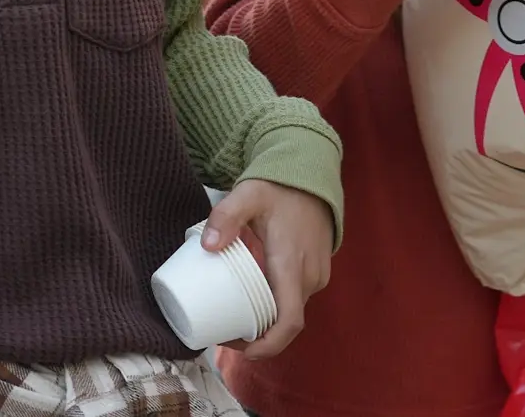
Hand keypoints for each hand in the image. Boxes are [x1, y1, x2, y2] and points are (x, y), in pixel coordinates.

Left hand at [204, 178, 332, 357]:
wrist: (310, 173)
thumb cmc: (278, 186)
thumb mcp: (247, 196)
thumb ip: (226, 217)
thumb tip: (208, 246)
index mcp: (292, 265)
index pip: (289, 321)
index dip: (269, 345)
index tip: (244, 351)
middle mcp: (309, 276)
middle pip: (286, 321)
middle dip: (259, 337)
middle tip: (224, 334)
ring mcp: (316, 275)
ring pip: (291, 311)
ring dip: (267, 323)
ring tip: (234, 319)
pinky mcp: (315, 271)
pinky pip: (296, 299)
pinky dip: (275, 308)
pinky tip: (254, 303)